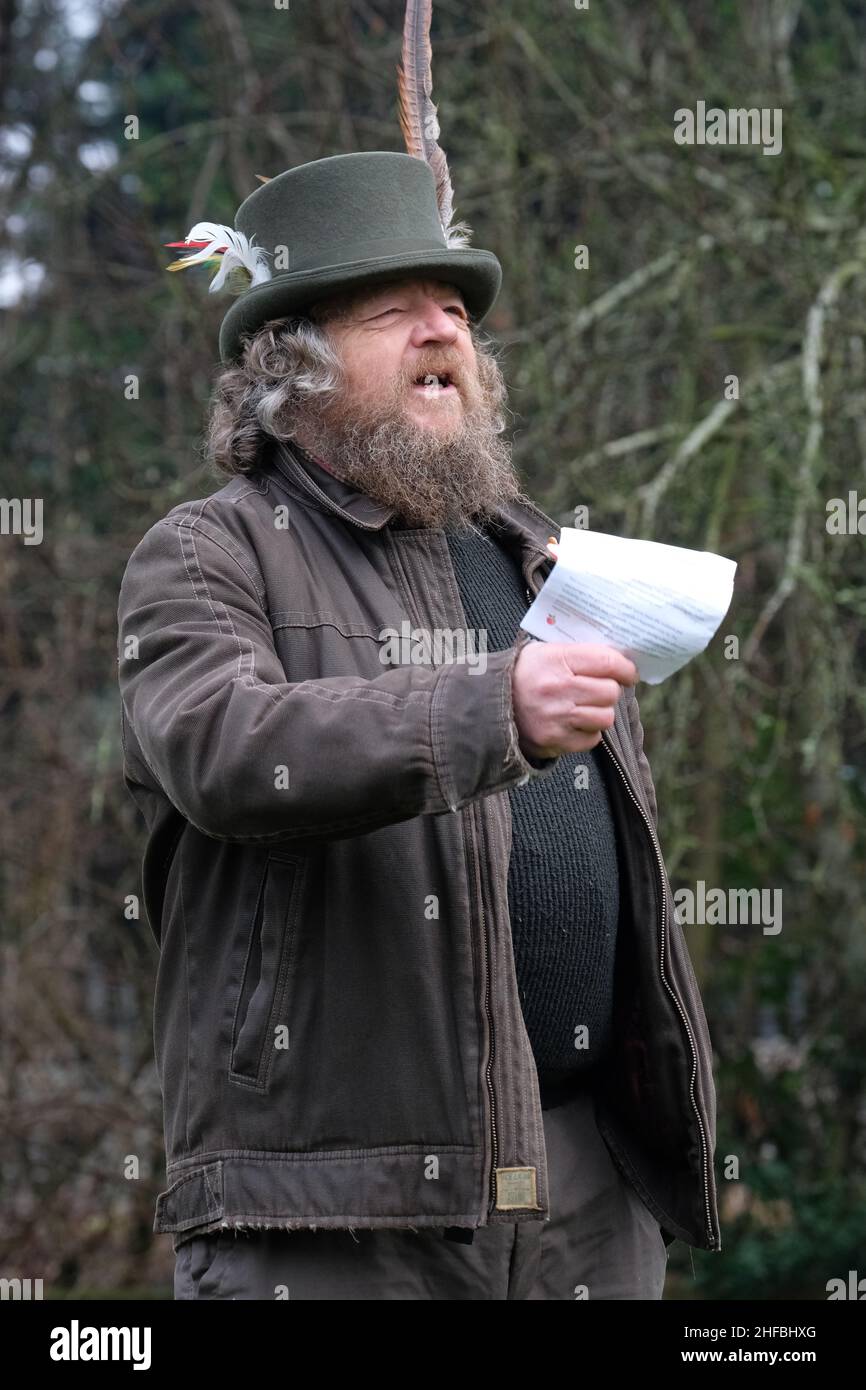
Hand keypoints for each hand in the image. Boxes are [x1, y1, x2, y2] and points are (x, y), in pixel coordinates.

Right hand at [511, 641, 637, 759]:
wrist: (489, 706)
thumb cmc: (523, 675)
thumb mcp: (544, 652)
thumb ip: (579, 653)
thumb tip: (619, 659)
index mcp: (556, 660)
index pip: (607, 662)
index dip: (625, 668)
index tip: (628, 673)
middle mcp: (557, 689)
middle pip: (610, 692)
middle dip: (609, 691)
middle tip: (599, 689)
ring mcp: (557, 718)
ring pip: (605, 717)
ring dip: (600, 712)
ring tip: (585, 707)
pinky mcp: (555, 741)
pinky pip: (592, 739)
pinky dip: (588, 732)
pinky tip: (574, 722)